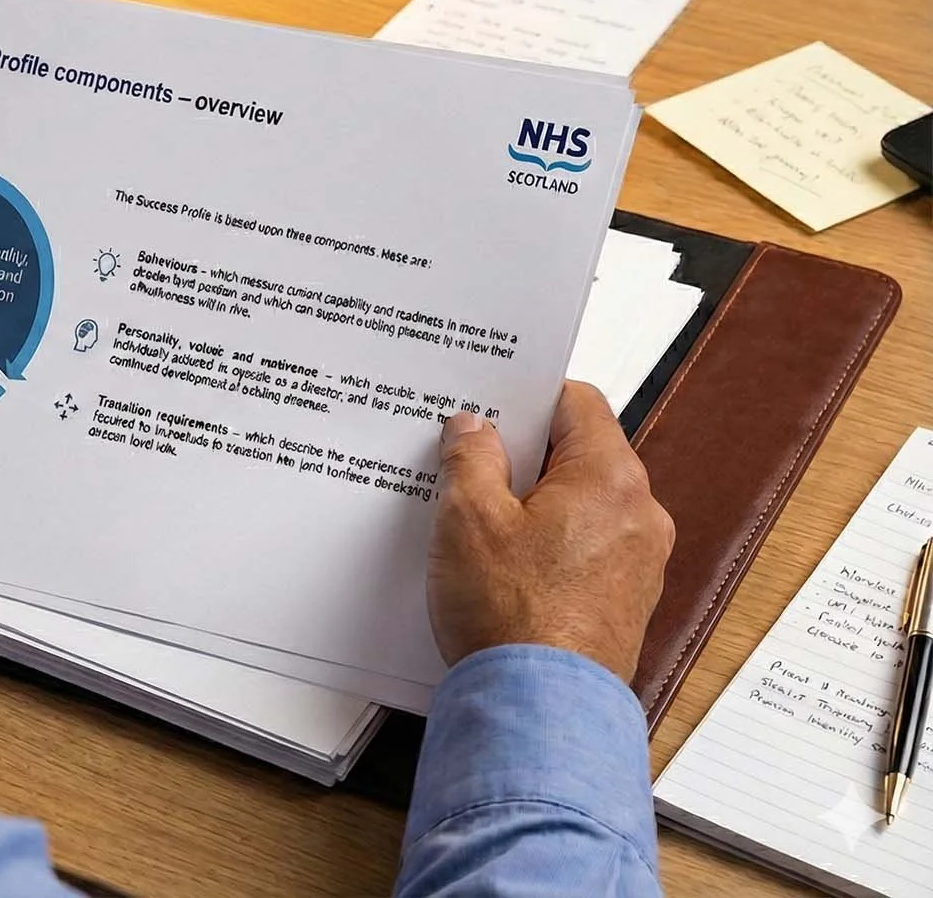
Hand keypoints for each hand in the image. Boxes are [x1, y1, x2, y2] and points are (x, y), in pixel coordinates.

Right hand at [426, 381, 674, 681]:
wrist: (540, 709)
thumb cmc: (514, 618)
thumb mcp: (468, 517)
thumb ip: (471, 458)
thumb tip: (474, 429)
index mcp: (610, 478)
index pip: (577, 402)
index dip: (527, 398)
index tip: (489, 410)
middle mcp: (639, 515)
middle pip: (579, 456)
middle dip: (522, 458)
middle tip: (469, 469)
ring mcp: (638, 564)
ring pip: (580, 507)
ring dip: (533, 508)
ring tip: (478, 528)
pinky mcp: (624, 604)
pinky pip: (584, 553)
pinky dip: (547, 550)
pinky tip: (502, 571)